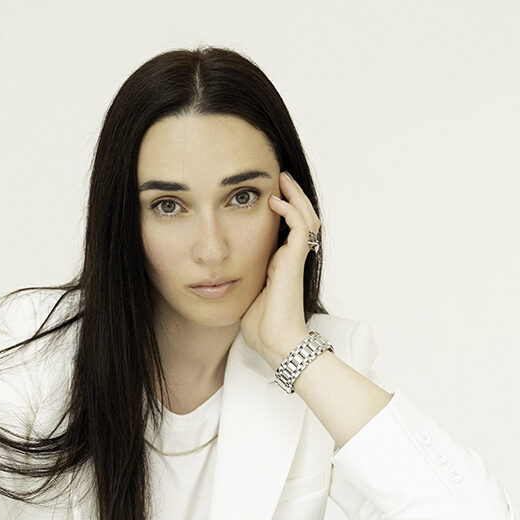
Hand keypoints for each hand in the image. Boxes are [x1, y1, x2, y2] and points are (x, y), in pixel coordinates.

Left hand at [239, 170, 320, 367]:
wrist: (274, 341)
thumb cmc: (259, 326)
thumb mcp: (244, 294)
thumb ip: (238, 279)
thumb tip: (214, 274)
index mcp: (280, 264)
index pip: (287, 229)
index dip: (281, 210)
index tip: (266, 195)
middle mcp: (290, 258)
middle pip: (301, 217)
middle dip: (291, 196)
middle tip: (279, 178)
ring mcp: (295, 258)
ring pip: (305, 217)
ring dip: (294, 196)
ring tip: (281, 179)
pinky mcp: (295, 260)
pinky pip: (299, 226)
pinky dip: (289, 210)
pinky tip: (274, 201)